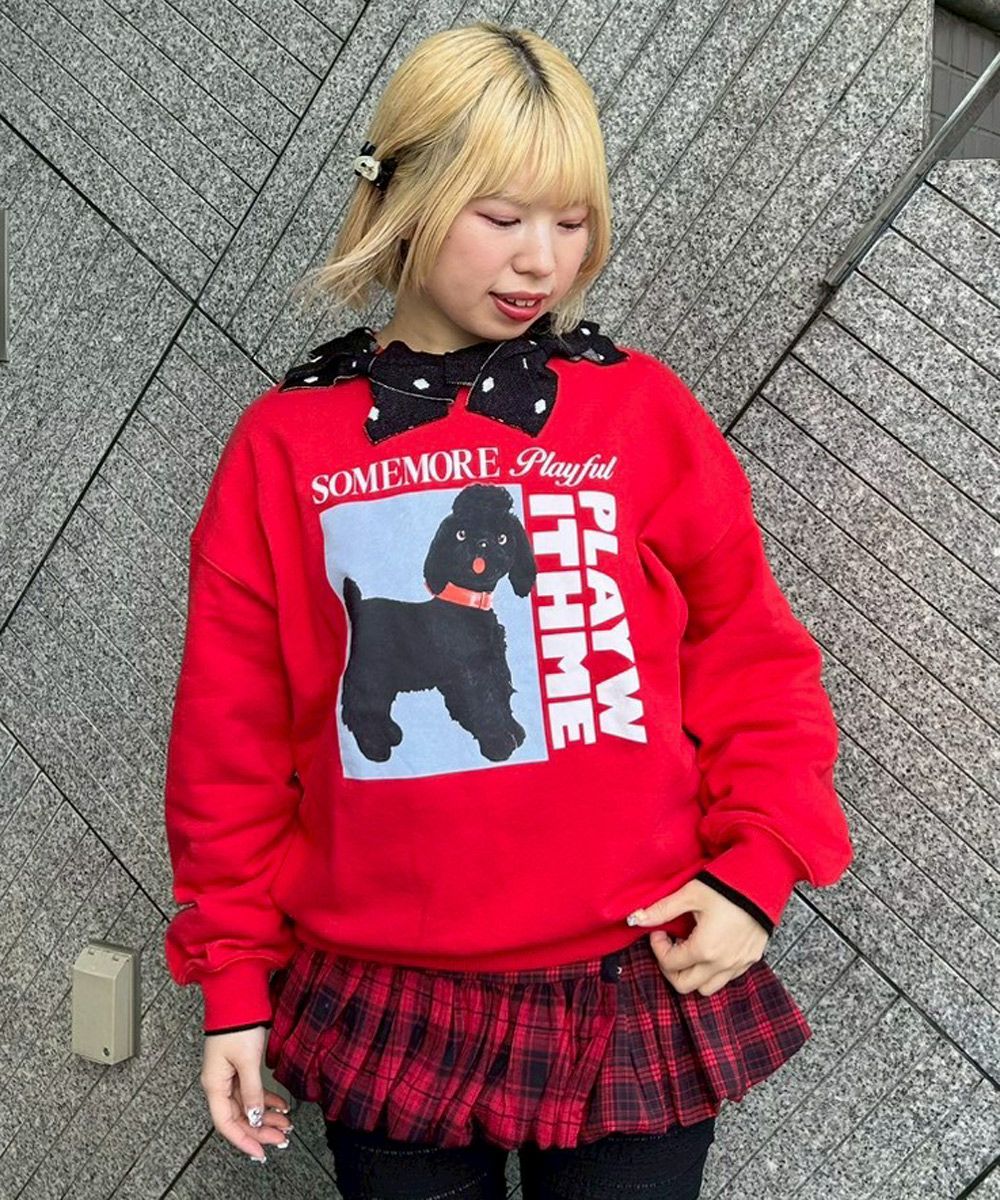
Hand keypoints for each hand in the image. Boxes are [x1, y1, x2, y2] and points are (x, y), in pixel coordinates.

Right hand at [201, 1026, 293, 1163]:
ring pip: (247, 1105)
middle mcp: (219, 1083)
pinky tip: (281, 1105)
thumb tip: (255, 1117)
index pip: (226, 1123)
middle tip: (282, 1139)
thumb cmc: (237, 1024)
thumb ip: (252, 1090)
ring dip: (266, 1116)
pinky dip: (266, 1099)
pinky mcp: (239, 1067)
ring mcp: (229, 1075)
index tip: (260, 1152)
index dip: (243, 1140)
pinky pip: (251, 1091)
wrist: (237, 997)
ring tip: (286, 1124)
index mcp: (214, 1085)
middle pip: (238, 1117)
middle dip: (260, 1130)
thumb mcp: (247, 1060)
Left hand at [626, 878, 768, 996]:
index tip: (660, 931)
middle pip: (685, 985)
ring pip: (707, 988)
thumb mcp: (690, 894)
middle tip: (669, 945)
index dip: (657, 948)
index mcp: (705, 949)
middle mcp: (722, 964)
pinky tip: (709, 949)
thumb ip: (662, 910)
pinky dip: (712, 971)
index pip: (669, 964)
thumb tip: (636, 918)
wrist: (764, 880)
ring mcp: (739, 965)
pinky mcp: (751, 960)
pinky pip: (726, 979)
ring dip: (692, 974)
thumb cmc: (728, 885)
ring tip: (689, 948)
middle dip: (670, 967)